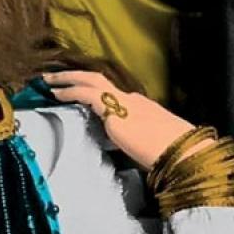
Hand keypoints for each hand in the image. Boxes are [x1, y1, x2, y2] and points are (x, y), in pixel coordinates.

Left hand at [43, 70, 194, 169]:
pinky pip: (86, 93)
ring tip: (49, 79)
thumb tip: (138, 156)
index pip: (116, 97)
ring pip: (90, 80)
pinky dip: (70, 90)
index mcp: (144, 109)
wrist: (184, 153)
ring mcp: (125, 102)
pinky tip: (57, 93)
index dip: (96, 94)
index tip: (80, 96)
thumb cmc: (174, 157)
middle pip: (99, 80)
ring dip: (68, 78)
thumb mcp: (155, 149)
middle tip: (55, 76)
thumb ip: (142, 148)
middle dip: (76, 76)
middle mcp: (133, 100)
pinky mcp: (115, 110)